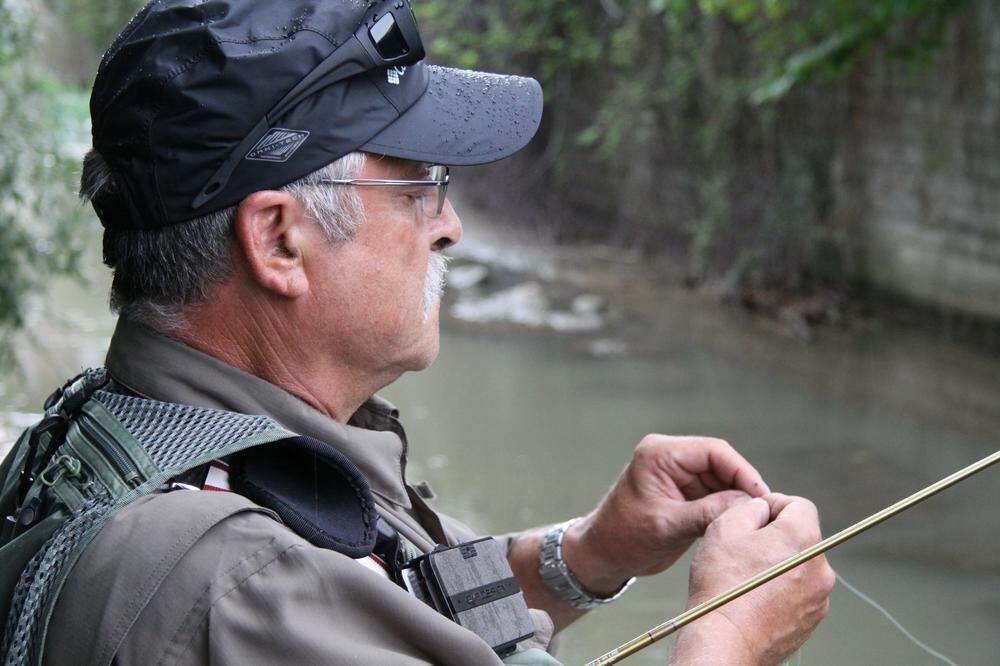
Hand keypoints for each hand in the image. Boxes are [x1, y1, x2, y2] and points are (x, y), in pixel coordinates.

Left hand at [563, 435, 770, 593]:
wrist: (603, 555)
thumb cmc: (623, 537)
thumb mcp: (667, 526)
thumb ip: (707, 512)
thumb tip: (748, 503)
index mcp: (659, 454)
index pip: (714, 451)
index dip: (742, 471)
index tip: (762, 495)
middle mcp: (670, 457)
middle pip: (721, 463)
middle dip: (743, 486)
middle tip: (765, 511)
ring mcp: (678, 473)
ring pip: (722, 479)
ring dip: (737, 498)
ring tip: (754, 520)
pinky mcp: (684, 491)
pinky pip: (715, 493)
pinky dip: (727, 508)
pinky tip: (739, 524)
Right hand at [671, 494, 834, 665]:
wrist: (725, 641)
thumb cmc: (723, 587)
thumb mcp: (724, 527)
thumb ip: (749, 507)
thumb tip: (761, 509)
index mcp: (803, 538)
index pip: (800, 505)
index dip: (774, 505)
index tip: (754, 516)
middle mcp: (820, 567)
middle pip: (800, 537)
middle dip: (774, 537)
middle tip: (743, 548)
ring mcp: (818, 598)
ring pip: (798, 566)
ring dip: (777, 565)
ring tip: (745, 577)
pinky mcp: (810, 620)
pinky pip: (797, 593)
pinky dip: (780, 591)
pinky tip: (753, 597)